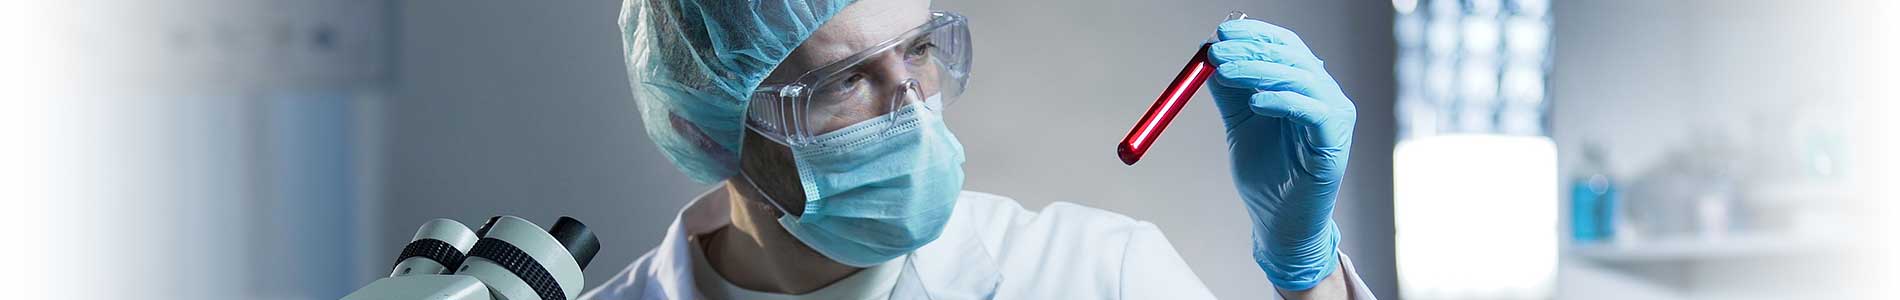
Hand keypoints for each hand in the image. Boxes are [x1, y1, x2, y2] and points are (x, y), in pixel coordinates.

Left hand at [1206, 19, 1354, 290]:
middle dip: (1251, 49)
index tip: (1221, 32)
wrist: (1278, 223)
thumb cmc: (1264, 175)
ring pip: (1299, 77)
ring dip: (1258, 70)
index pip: (1285, 46)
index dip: (1255, 34)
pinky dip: (1282, 101)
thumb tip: (1207, 55)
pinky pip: (1312, 110)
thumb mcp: (1240, 124)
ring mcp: (1334, 116)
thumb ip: (1229, 92)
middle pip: (1291, 56)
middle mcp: (1324, 94)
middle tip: (1216, 51)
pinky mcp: (1335, 141)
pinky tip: (1255, 103)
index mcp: (1304, 86)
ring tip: (1225, 71)